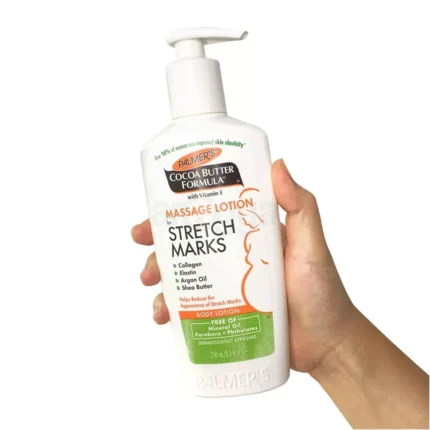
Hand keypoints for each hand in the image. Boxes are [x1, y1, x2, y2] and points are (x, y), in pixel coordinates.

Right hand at [131, 159, 356, 373]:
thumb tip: (277, 164)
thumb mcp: (310, 244)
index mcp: (248, 234)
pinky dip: (171, 310)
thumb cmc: (322, 292)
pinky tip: (164, 316)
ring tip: (152, 285)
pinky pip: (189, 308)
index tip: (153, 213)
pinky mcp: (223, 313)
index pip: (206, 214)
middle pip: (186, 244)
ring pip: (182, 275)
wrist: (326, 344)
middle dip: (158, 245)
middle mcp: (232, 257)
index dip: (175, 212)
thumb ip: (300, 206)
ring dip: (159, 276)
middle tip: (143, 246)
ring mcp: (226, 286)